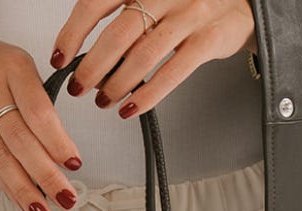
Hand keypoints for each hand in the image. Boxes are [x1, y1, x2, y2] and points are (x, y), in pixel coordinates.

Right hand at [0, 31, 84, 210]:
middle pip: (19, 139)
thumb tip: (62, 157)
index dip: (57, 142)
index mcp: (14, 67)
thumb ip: (41, 107)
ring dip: (24, 188)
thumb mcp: (24, 71)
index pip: (38, 111)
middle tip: (66, 197)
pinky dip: (6, 185)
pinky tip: (21, 200)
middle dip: (45, 174)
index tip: (74, 164)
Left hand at [48, 0, 256, 118]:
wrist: (241, 4)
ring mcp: (189, 13)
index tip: (59, 58)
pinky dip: (148, 95)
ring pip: (143, 55)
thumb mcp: (151, 0)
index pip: (95, 3)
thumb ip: (121, 20)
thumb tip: (83, 55)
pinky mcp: (209, 38)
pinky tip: (132, 108)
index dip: (72, 33)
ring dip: (117, 84)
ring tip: (104, 100)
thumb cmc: (187, 6)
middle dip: (92, 67)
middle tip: (79, 88)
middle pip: (117, 34)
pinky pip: (173, 72)